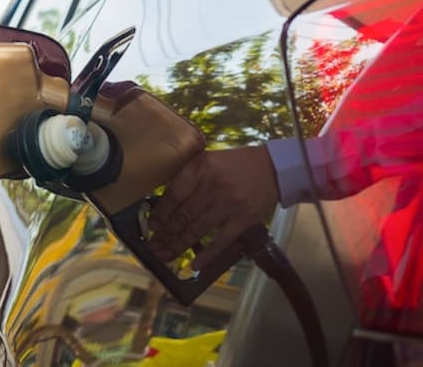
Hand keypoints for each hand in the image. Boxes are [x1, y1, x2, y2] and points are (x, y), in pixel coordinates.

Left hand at [147, 146, 278, 269]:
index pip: (174, 195)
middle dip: (165, 234)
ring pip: (197, 229)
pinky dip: (207, 255)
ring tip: (164, 255)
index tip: (152, 226)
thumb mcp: (207, 161)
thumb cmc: (235, 165)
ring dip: (178, 245)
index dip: (160, 213)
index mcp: (200, 168)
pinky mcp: (243, 220)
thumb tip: (164, 204)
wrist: (274, 168)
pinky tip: (194, 266)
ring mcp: (228, 204)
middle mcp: (212, 186)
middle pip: (183, 215)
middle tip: (153, 247)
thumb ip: (187, 178)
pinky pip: (221, 241)